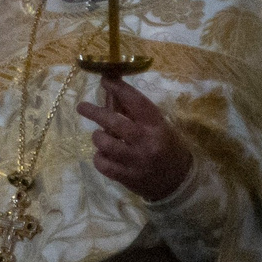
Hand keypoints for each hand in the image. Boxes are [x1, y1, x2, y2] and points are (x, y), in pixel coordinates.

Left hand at [79, 77, 193, 202]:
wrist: (179, 182)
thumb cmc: (167, 148)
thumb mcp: (158, 127)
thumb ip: (136, 114)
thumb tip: (110, 93)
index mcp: (157, 126)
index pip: (137, 102)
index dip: (120, 89)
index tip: (104, 79)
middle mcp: (146, 142)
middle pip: (115, 123)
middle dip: (95, 112)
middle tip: (82, 106)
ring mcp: (136, 161)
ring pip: (105, 143)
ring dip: (98, 137)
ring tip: (100, 136)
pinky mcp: (127, 177)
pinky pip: (102, 164)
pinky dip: (99, 158)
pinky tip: (104, 156)